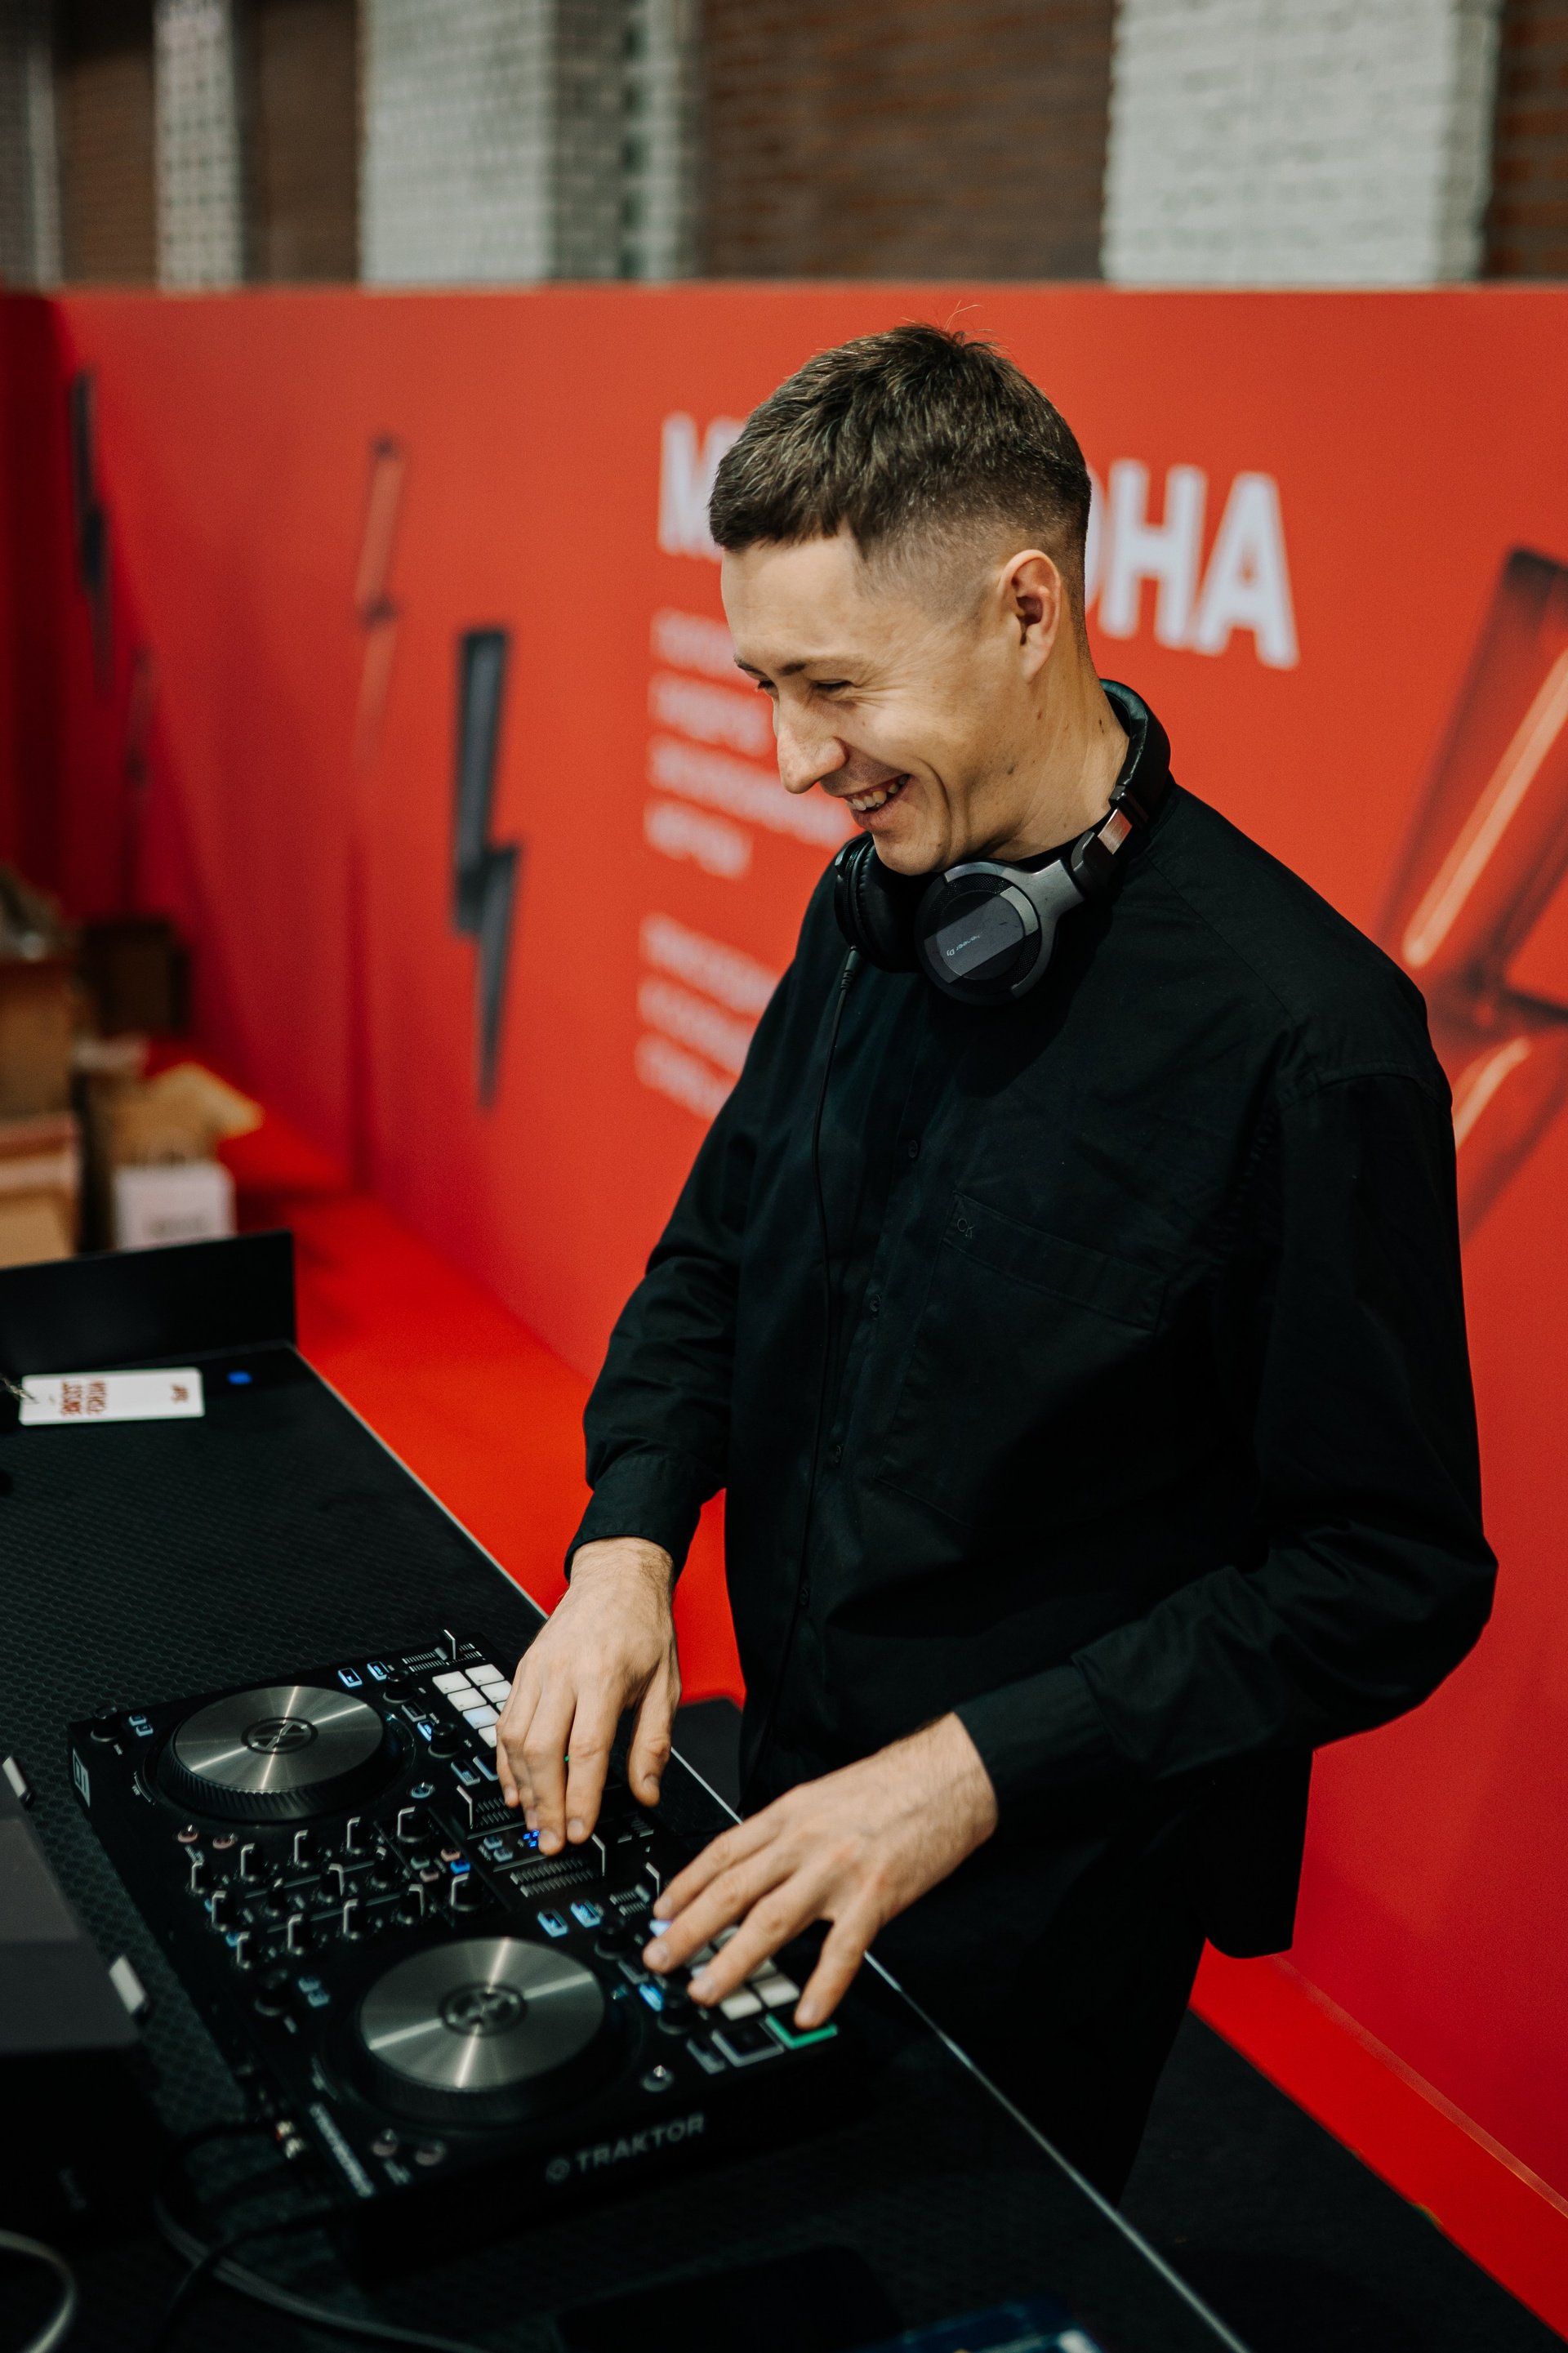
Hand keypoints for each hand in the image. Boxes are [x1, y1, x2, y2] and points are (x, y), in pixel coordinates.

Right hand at [495, 1538, 677, 1854]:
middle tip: (552, 1840)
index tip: (581, 1832)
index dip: (582, 1798)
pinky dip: (505, 1761)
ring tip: (536, 1823)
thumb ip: (655, 1744)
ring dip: (524, 1788)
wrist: (616, 1577)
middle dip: (546, 1804)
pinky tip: (516, 1789)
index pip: (587, 1750)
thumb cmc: (643, 1627)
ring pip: (516, 1740)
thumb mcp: (667, 1684)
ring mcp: (537, 1671)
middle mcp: (564, 1673)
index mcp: (605, 1675)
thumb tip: (647, 1793)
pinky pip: (504, 1723)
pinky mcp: (523, 1671)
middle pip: (543, 1750)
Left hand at [642, 1713, 997, 2028]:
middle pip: (733, 1889)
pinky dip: (824, 1985)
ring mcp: (838, 1869)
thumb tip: (750, 1864)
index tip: (659, 1913)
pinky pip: (843, 1949)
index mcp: (790, 1814)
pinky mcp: (877, 1895)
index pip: (723, 1852)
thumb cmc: (890, 1786)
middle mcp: (805, 1840)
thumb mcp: (823, 1796)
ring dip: (732, 1961)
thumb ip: (787, 1831)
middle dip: (689, 1928)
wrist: (949, 1775)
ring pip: (771, 1920)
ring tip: (705, 1990)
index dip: (684, 1885)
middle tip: (658, 1957)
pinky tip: (808, 2012)